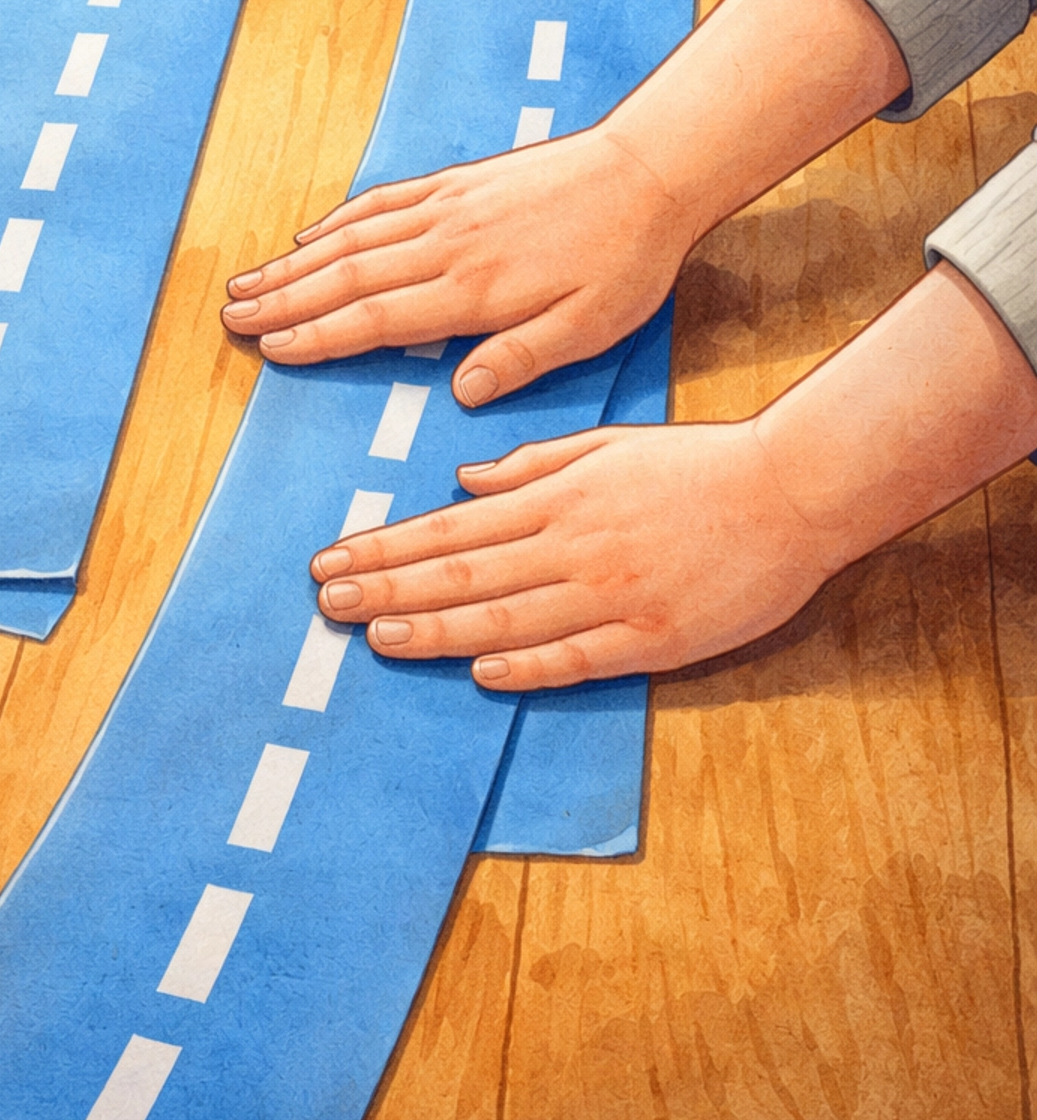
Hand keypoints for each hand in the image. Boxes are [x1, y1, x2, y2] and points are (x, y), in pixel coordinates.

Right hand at [221, 0, 909, 408]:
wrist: (647, 171)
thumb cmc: (624, 260)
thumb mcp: (587, 329)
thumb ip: (519, 360)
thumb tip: (458, 394)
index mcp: (474, 290)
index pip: (377, 317)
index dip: (317, 336)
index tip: (269, 350)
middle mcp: (447, 244)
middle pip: (346, 275)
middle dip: (283, 299)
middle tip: (231, 318)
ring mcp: (448, 206)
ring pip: (354, 236)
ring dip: (296, 261)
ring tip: (249, 282)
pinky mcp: (459, 181)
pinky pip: (384, 201)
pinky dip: (340, 219)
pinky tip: (312, 234)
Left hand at [308, 421, 839, 689]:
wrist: (790, 491)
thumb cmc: (697, 464)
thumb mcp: (606, 445)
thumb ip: (533, 465)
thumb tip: (464, 482)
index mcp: (558, 498)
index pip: (452, 529)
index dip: (387, 548)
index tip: (335, 561)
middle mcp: (573, 547)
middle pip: (463, 576)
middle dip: (389, 589)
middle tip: (328, 603)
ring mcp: (612, 596)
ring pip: (507, 620)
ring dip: (437, 632)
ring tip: (379, 639)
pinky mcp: (654, 638)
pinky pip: (578, 658)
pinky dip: (527, 668)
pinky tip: (481, 675)